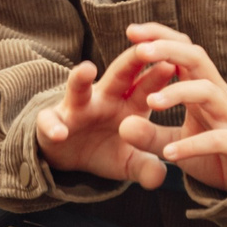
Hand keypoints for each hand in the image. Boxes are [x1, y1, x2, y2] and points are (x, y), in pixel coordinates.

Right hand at [35, 53, 175, 188]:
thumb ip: (146, 168)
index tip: (176, 63)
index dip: (161, 75)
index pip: (149, 85)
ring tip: (86, 69)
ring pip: (78, 89)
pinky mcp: (52, 121)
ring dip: (81, 78)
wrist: (70, 156)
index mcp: (130, 105)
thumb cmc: (105, 151)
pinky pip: (50, 121)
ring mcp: (77, 108)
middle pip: (119, 75)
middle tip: (144, 48)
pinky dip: (53, 126)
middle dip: (131, 61)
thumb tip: (160, 178)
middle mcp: (104, 100)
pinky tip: (59, 133)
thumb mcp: (129, 163)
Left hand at [111, 24, 226, 194]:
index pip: (183, 52)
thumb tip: (123, 126)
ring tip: (151, 102)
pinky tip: (169, 154)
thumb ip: (149, 135)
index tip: (131, 31)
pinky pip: (218, 139)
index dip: (160, 37)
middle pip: (197, 59)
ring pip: (209, 91)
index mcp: (201, 88)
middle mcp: (218, 96)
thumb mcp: (174, 143)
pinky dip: (192, 145)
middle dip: (169, 50)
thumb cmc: (214, 154)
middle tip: (140, 51)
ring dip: (178, 92)